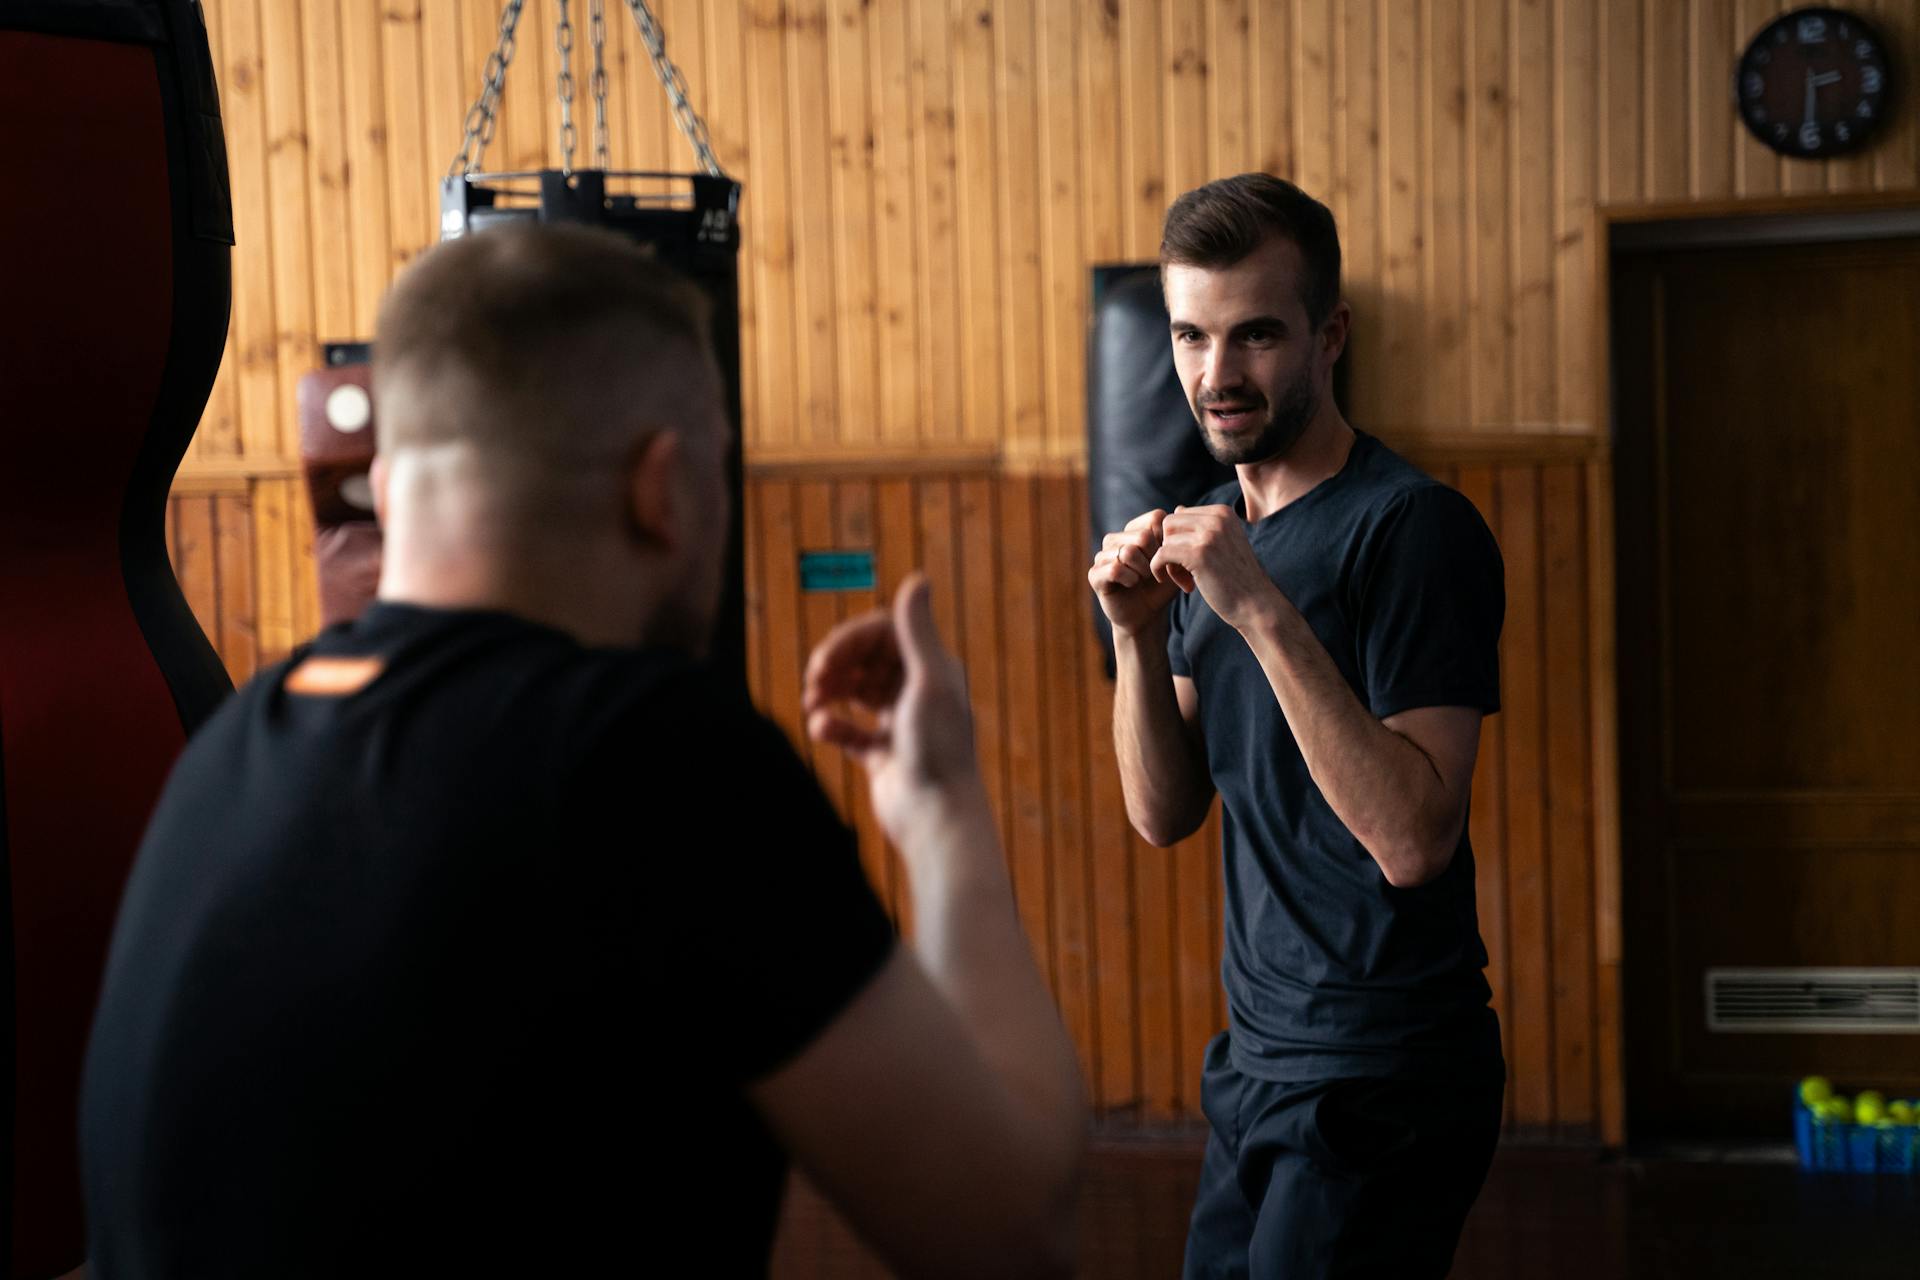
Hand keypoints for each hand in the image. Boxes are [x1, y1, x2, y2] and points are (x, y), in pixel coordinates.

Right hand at [804, 572, 980, 845]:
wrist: (935, 816)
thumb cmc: (937, 748)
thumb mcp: (929, 682)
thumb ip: (918, 631)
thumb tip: (918, 578)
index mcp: (933, 669)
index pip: (883, 634)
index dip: (851, 639)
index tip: (826, 659)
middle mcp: (918, 692)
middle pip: (866, 659)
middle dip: (837, 664)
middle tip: (814, 678)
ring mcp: (900, 723)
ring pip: (855, 692)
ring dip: (830, 691)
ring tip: (813, 702)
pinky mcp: (883, 754)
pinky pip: (850, 730)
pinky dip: (832, 725)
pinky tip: (822, 729)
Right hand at [1089, 509, 1180, 635]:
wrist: (1148, 616)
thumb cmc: (1162, 588)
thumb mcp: (1175, 561)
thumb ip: (1177, 538)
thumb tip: (1180, 507)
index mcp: (1134, 530)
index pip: (1155, 518)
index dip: (1166, 541)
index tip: (1167, 560)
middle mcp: (1115, 539)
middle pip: (1142, 536)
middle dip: (1154, 559)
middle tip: (1153, 574)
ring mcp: (1102, 556)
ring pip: (1128, 552)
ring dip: (1142, 571)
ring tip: (1142, 580)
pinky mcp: (1094, 574)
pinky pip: (1115, 568)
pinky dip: (1129, 579)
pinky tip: (1131, 585)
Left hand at [1150, 505, 1281, 632]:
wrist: (1256, 604)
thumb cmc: (1238, 578)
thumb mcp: (1225, 543)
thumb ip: (1203, 526)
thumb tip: (1178, 508)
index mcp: (1223, 512)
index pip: (1180, 515)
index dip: (1180, 540)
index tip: (1193, 561)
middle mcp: (1217, 518)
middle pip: (1169, 524)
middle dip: (1171, 548)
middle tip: (1185, 572)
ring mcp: (1208, 535)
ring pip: (1165, 541)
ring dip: (1170, 564)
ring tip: (1188, 581)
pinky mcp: (1198, 554)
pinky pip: (1161, 555)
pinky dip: (1161, 570)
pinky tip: (1183, 586)